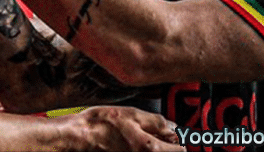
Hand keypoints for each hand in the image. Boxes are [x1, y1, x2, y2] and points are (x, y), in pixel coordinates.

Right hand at [63, 105, 182, 150]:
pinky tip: (135, 143)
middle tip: (160, 135)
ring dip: (157, 148)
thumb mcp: (132, 114)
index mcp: (151, 149)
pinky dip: (143, 150)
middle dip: (169, 146)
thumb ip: (157, 122)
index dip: (180, 140)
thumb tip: (173, 126)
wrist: (82, 136)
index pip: (182, 150)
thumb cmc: (102, 124)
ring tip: (145, 138)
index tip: (175, 134)